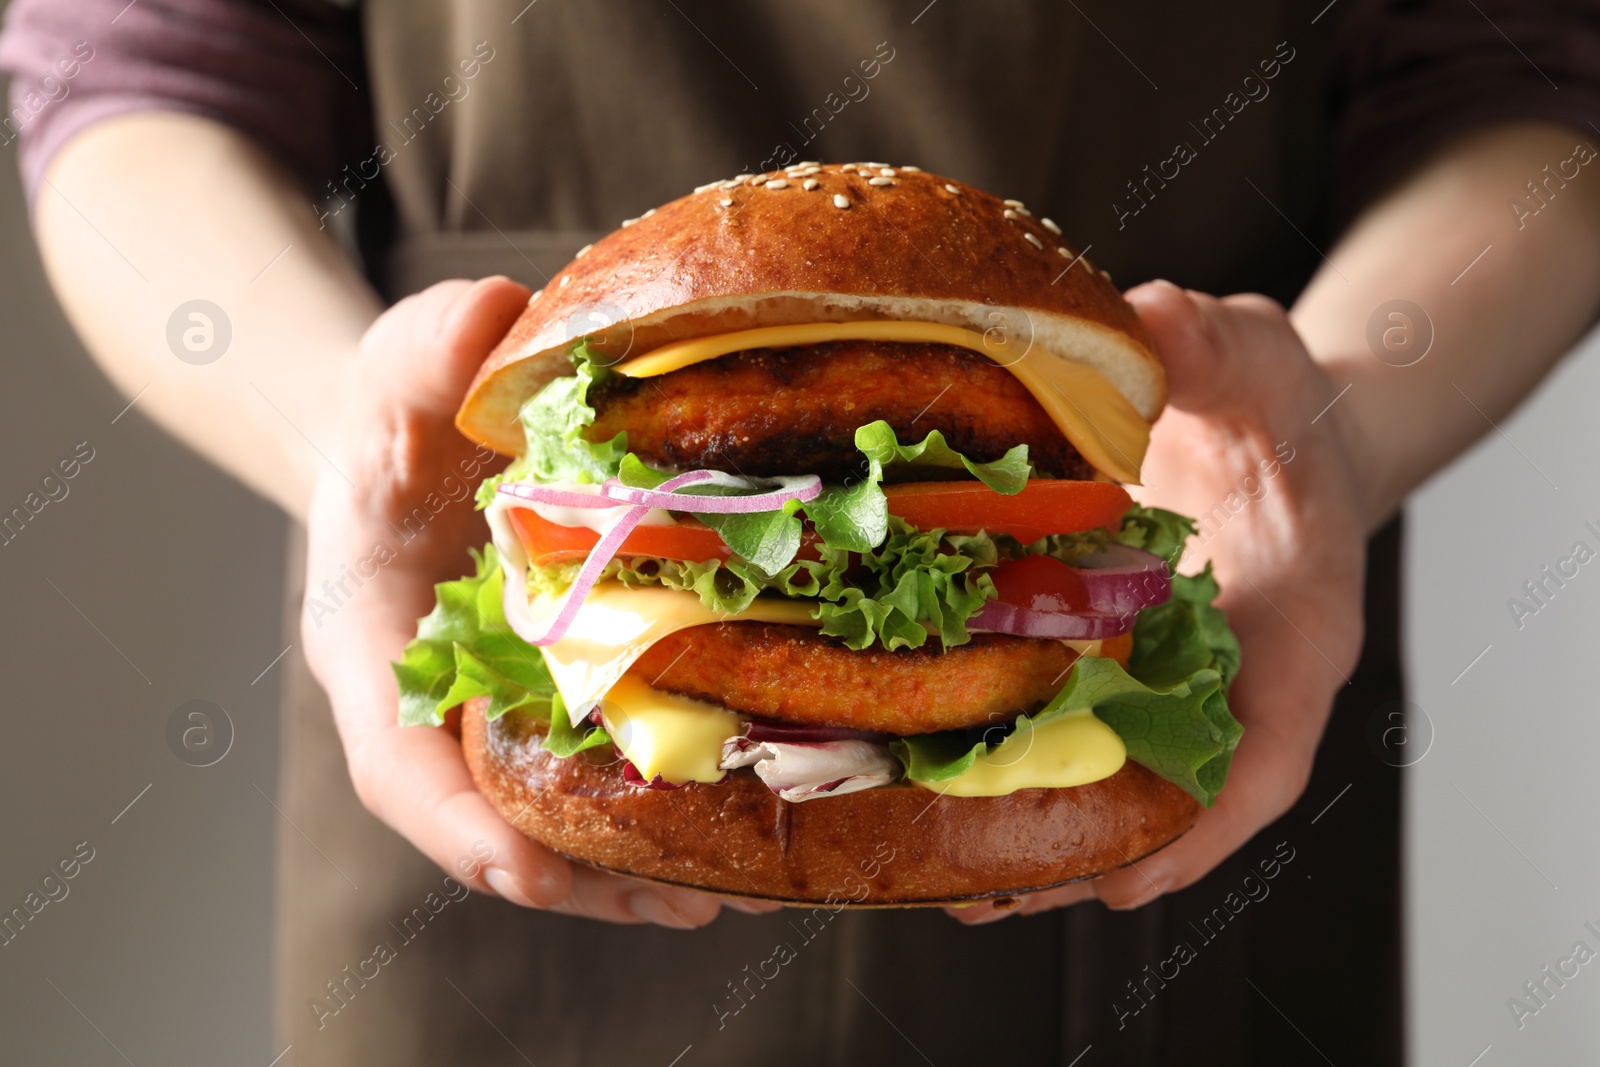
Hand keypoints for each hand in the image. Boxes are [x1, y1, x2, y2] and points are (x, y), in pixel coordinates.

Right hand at [301, 277, 744, 926]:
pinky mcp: (554, 691)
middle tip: (683, 904)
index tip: (528, 868)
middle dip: (581, 875)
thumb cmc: (397, 408)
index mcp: (370, 639)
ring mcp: (495, 704)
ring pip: (552, 815)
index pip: (394, 758)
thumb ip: (426, 348)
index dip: (457, 822)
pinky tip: (742, 822)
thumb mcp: (398, 362)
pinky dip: (659, 804)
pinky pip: (599, 767)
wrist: (418, 432)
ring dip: (635, 867)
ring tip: (733, 898)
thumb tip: (492, 320)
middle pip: (490, 819)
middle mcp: (434, 695)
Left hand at [949, 280, 1366, 922]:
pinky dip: (1023, 771)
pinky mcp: (1124, 664)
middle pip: (1177, 798)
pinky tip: (939, 788)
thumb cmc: (1276, 397)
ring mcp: (1178, 680)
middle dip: (1088, 854)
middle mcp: (1236, 674)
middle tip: (990, 897)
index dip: (1202, 825)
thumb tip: (1143, 321)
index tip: (1130, 876)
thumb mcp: (1253, 351)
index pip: (1268, 749)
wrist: (1272, 421)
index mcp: (1294, 624)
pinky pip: (1079, 732)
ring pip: (1121, 782)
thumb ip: (1209, 344)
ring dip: (1042, 836)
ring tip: (944, 878)